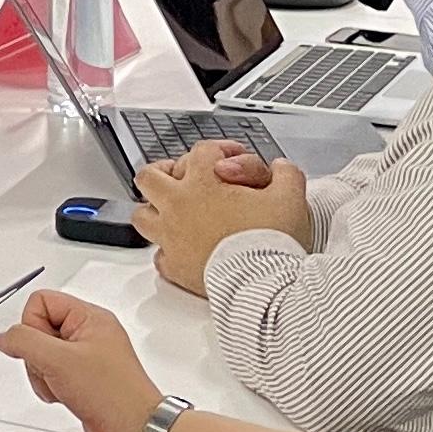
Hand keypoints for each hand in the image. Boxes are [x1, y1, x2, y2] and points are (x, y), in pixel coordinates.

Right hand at [0, 291, 170, 431]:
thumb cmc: (113, 395)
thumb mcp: (58, 360)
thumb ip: (24, 341)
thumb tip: (5, 337)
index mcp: (90, 318)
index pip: (41, 301)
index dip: (32, 325)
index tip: (44, 349)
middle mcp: (89, 335)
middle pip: (38, 329)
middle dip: (36, 356)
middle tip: (54, 370)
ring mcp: (86, 358)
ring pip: (41, 354)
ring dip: (42, 375)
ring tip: (61, 387)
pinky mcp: (83, 380)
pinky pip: (50, 374)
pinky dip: (49, 387)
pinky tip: (64, 396)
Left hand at [130, 142, 313, 294]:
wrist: (264, 282)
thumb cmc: (272, 240)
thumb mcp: (290, 198)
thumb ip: (286, 175)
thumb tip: (281, 167)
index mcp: (202, 183)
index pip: (201, 152)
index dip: (220, 148)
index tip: (232, 157)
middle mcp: (178, 206)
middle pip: (150, 176)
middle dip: (163, 172)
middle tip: (181, 177)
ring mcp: (171, 237)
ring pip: (142, 215)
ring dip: (154, 210)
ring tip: (170, 212)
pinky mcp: (175, 267)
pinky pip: (159, 256)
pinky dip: (167, 251)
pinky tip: (181, 251)